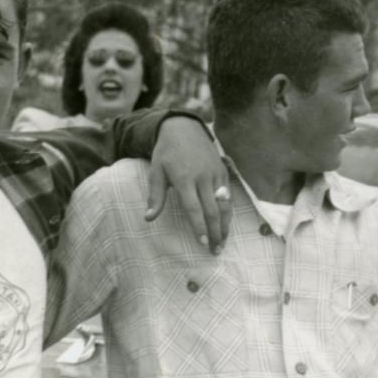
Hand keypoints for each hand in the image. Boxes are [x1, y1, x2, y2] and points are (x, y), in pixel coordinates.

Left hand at [146, 116, 231, 252]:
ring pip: (224, 203)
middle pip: (212, 209)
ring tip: (224, 242)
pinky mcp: (222, 170)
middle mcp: (202, 176)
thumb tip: (148, 218)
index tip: (202, 243)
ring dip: (225, 224)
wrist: (184, 127)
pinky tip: (227, 223)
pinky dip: (228, 211)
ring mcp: (215, 173)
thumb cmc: (167, 152)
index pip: (194, 208)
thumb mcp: (156, 171)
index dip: (199, 227)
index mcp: (184, 178)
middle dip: (215, 232)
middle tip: (215, 251)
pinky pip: (228, 194)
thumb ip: (156, 196)